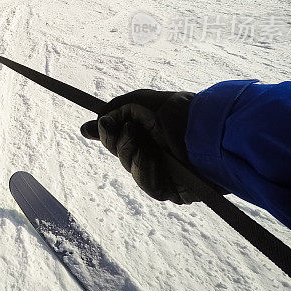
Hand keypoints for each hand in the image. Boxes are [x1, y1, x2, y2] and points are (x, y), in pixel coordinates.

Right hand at [81, 89, 198, 203]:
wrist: (203, 130)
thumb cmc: (173, 111)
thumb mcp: (138, 103)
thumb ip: (113, 113)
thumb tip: (88, 129)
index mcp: (148, 129)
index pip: (119, 135)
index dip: (105, 134)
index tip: (87, 130)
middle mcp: (154, 148)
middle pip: (120, 152)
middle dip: (117, 141)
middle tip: (124, 129)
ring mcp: (163, 169)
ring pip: (130, 167)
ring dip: (130, 153)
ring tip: (143, 143)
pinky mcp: (172, 188)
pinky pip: (148, 184)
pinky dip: (144, 169)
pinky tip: (151, 157)